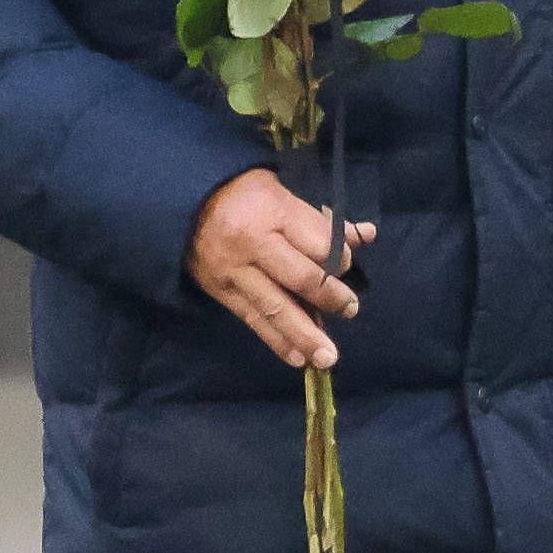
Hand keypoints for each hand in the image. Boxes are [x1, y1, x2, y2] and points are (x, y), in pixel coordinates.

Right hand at [187, 167, 376, 373]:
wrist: (185, 204)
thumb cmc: (245, 195)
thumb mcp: (285, 194)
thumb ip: (323, 221)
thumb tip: (367, 235)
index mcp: (273, 211)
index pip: (318, 243)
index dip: (341, 259)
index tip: (347, 264)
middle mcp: (252, 243)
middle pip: (299, 278)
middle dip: (329, 298)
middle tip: (350, 310)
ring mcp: (234, 271)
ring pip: (275, 307)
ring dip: (304, 335)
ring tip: (327, 357)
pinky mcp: (221, 292)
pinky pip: (252, 319)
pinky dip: (277, 341)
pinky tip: (298, 358)